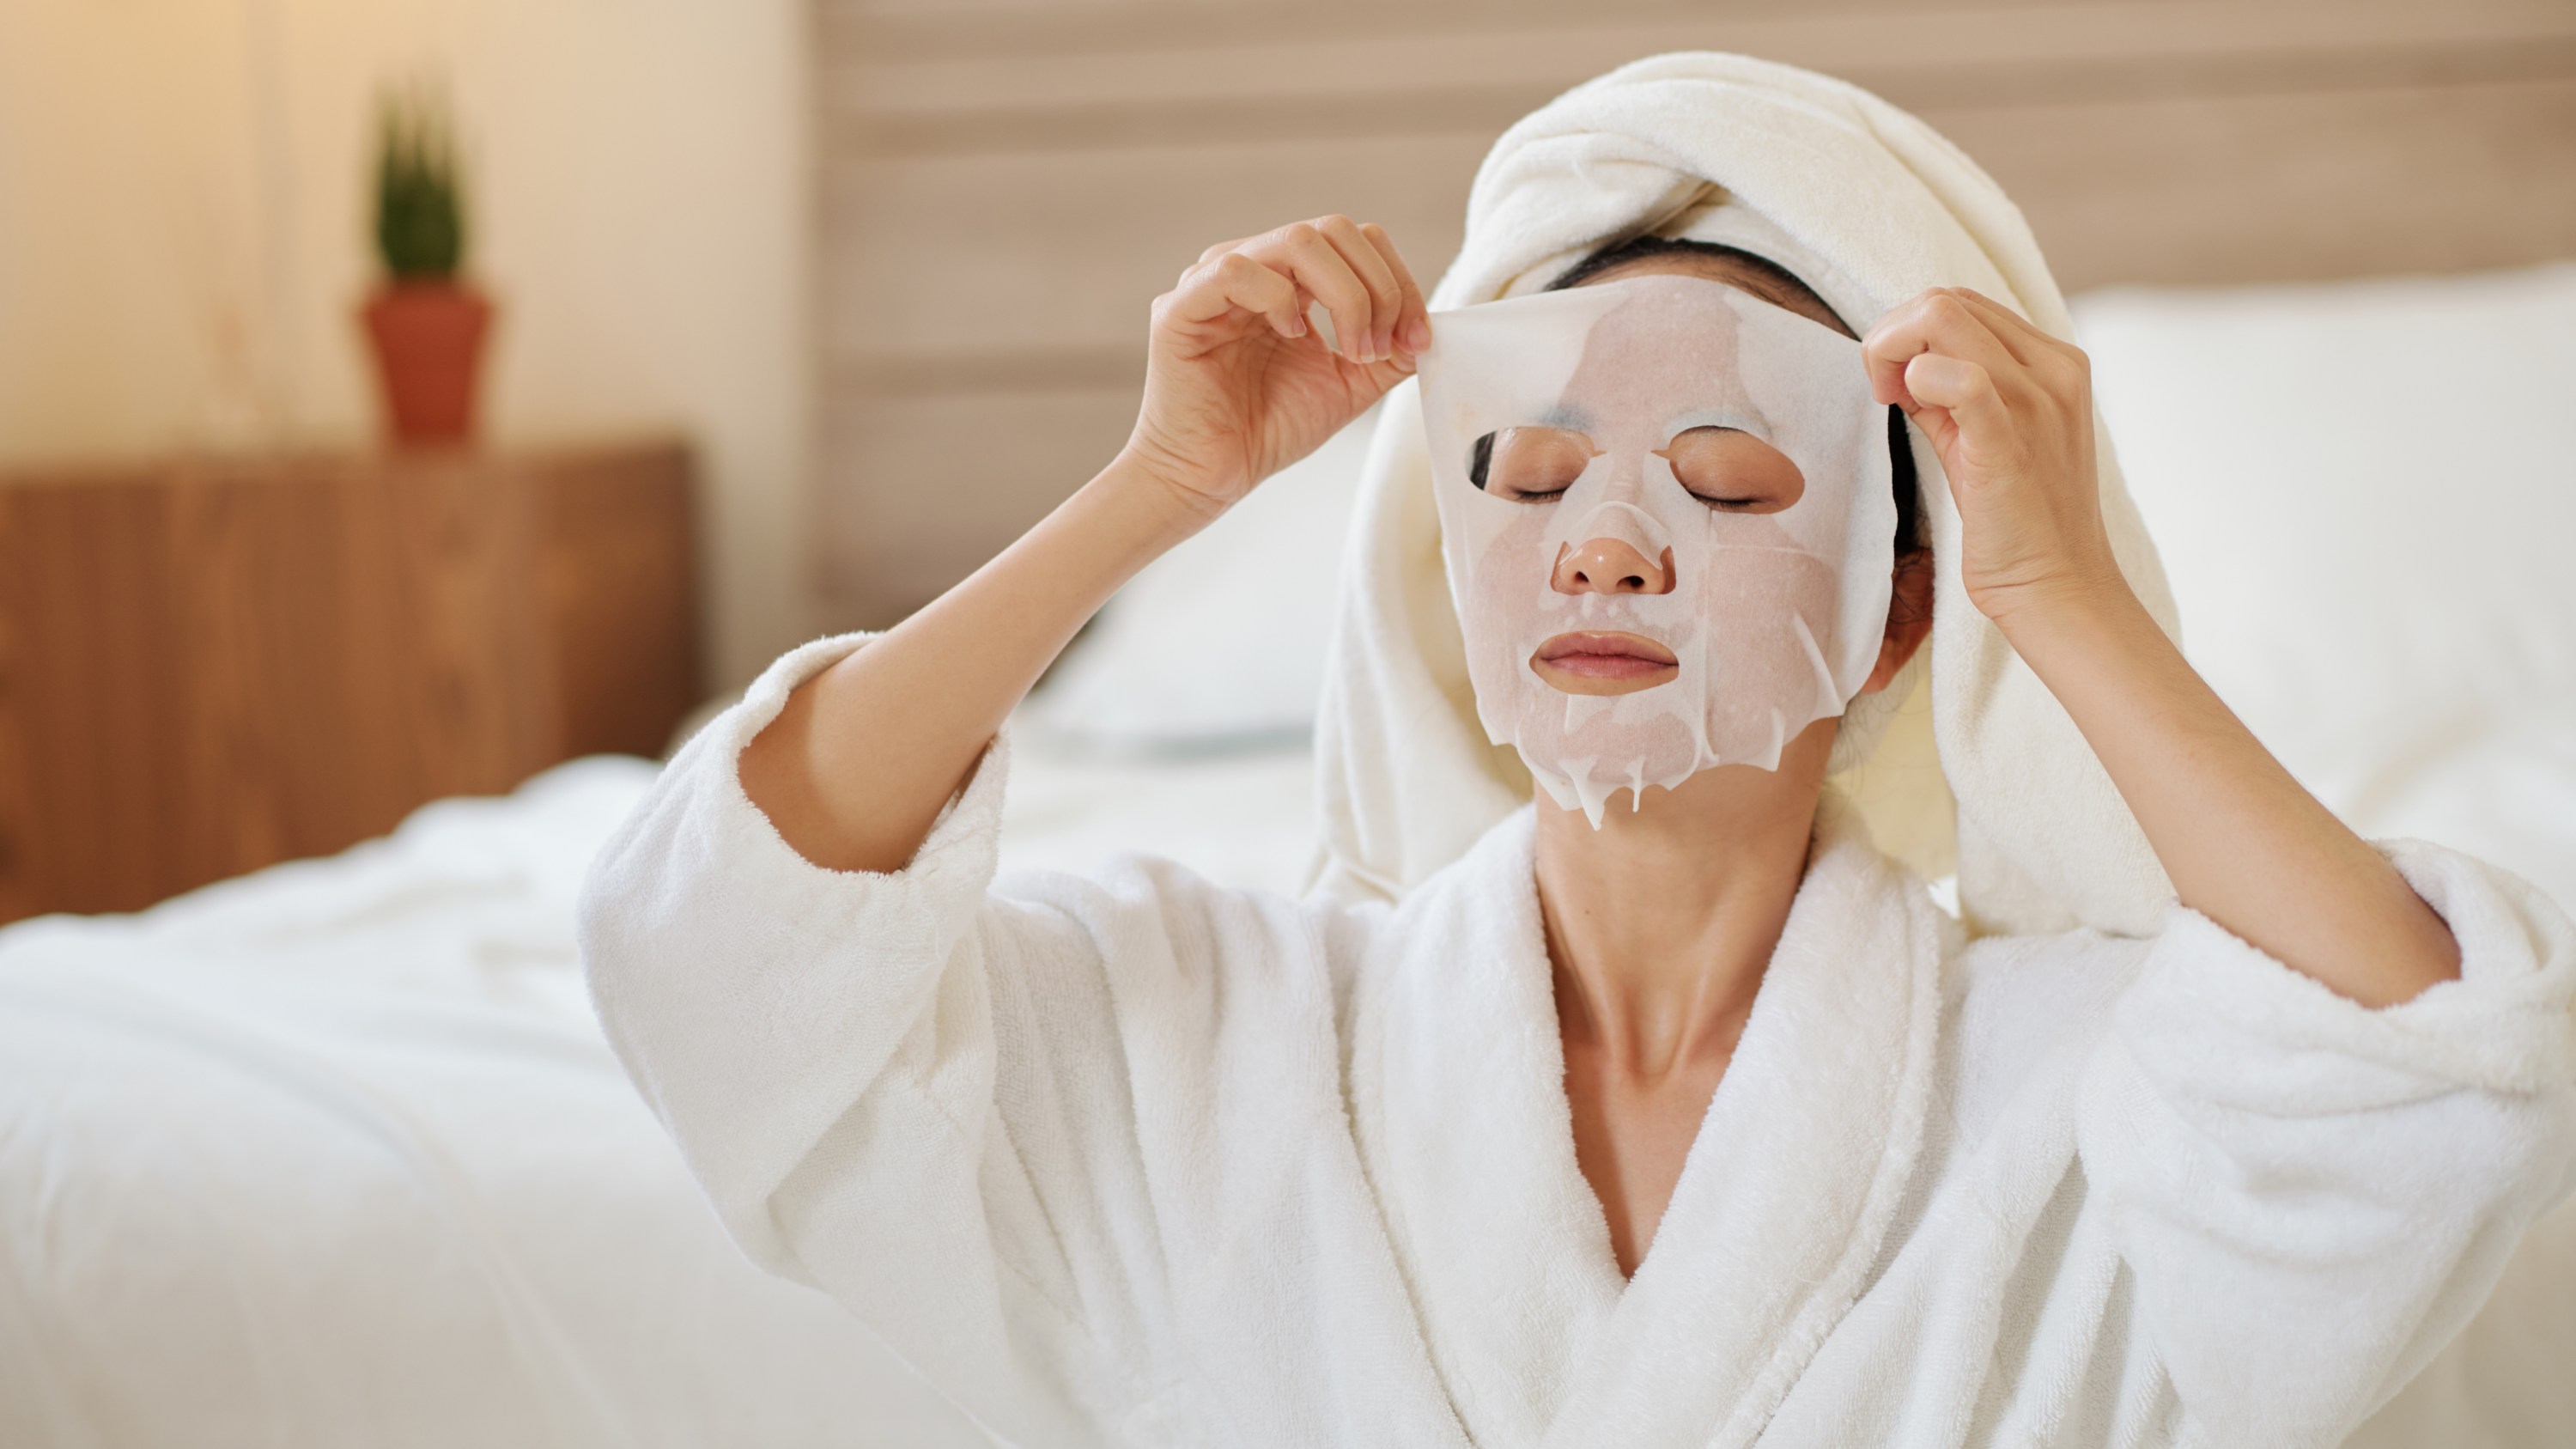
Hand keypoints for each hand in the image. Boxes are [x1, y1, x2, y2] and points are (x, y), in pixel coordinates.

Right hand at [1120, 216, 1430, 518]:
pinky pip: (1237, 270)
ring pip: (1296, 240)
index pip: (1357, 241)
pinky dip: (1278, 299)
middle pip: (1334, 229)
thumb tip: (1430, 327)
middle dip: (1377, 289)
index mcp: (1291, 279)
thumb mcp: (1347, 386)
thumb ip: (1388, 353)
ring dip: (1344, 295)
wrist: (1210, 477)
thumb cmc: (1267, 430)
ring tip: (1349, 352)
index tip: (1416, 340)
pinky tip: (1291, 337)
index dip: (1397, 282)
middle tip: (1379, 349)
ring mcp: (1213, 280)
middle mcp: (1254, 267)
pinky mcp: (1180, 306)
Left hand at [1861, 288, 2124, 624]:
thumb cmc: (2018, 522)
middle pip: (1945, 299)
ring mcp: (2038, 402)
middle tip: (1883, 394)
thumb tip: (1904, 366)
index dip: (1910, 334)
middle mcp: (2054, 370)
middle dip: (1891, 336)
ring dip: (1890, 352)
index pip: (1962, 303)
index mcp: (2055, 362)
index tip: (1894, 386)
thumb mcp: (1985, 440)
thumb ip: (1951, 395)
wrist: (2059, 590)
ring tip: (1892, 403)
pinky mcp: (2010, 442)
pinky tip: (1904, 406)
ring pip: (1942, 316)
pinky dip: (1917, 379)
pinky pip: (1961, 378)